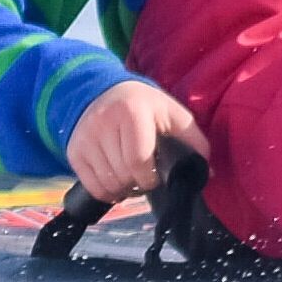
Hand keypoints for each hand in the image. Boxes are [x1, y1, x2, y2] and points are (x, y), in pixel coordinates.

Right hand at [66, 77, 206, 202]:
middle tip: (143, 176)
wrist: (100, 91)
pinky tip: (114, 178)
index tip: (154, 176)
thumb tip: (208, 173)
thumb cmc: (143, 106)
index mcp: (132, 111)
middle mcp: (104, 123)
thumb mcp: (171, 114)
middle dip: (137, 183)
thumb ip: (193, 140)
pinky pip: (91, 186)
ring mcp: (86, 137)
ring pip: (107, 183)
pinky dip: (106, 191)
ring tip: (129, 176)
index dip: (150, 178)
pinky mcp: (74, 150)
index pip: (139, 160)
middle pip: (123, 175)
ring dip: (122, 188)